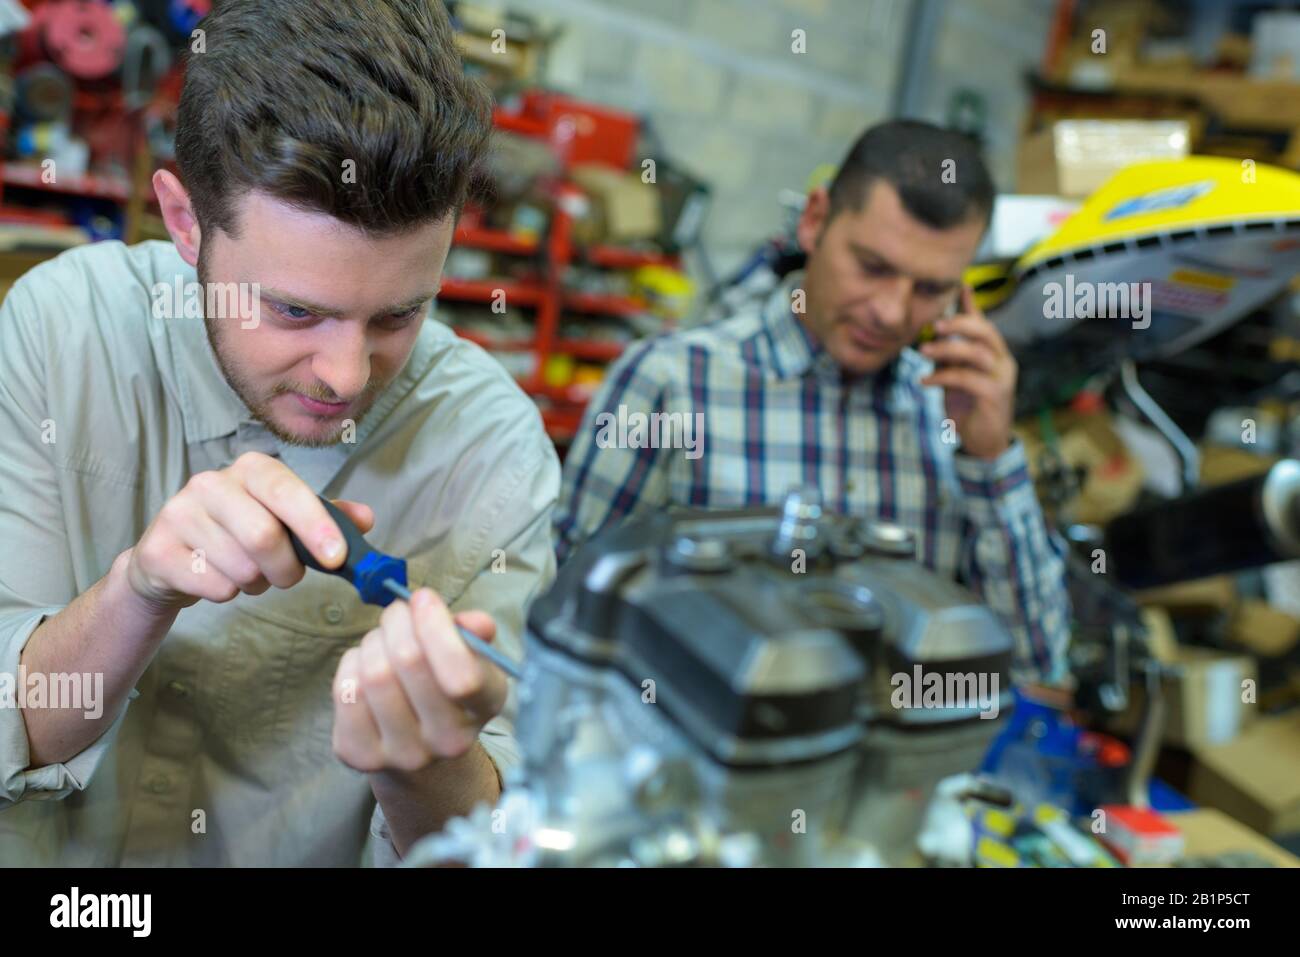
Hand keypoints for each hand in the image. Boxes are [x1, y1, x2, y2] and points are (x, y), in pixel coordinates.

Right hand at [124, 451, 373, 609]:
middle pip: (263, 535)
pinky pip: (212, 586)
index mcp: (251, 469)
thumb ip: (327, 517)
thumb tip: (366, 518)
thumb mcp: (285, 519)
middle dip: (286, 569)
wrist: (170, 558)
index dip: (315, 525)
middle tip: (286, 577)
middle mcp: (210, 483)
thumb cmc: (240, 534)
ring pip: (240, 568)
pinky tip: (217, 579)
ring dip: (256, 583)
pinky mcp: (156, 549)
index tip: (336, 558)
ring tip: (247, 573)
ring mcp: (178, 513)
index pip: (286, 491)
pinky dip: (227, 593)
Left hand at [330, 588, 507, 773]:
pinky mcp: (361, 755)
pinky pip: (346, 691)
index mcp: (484, 707)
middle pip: (408, 662)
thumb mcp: (472, 658)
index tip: (423, 597)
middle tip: (398, 611)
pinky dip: (351, 664)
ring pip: (373, 674)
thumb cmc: (446, 685)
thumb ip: (473, 635)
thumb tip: (476, 622)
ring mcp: (403, 753)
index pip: (462, 677)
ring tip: (382, 641)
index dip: (436, 629)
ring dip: (373, 642)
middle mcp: (448, 740)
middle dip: (397, 621)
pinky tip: (364, 665)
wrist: (421, 745)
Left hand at [919, 284, 1016, 460]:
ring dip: (947, 350)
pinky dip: (943, 377)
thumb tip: (932, 335)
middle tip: (933, 325)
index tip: (959, 286)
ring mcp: (1002, 378)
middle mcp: (1003, 361)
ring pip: (977, 353)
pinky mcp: (995, 396)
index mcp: (994, 353)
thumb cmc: (968, 406)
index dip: (970, 305)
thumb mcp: (956, 376)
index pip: (983, 324)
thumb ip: (950, 356)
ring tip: (923, 352)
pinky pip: (968, 379)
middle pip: (985, 332)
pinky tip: (924, 381)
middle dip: (958, 324)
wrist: (983, 442)